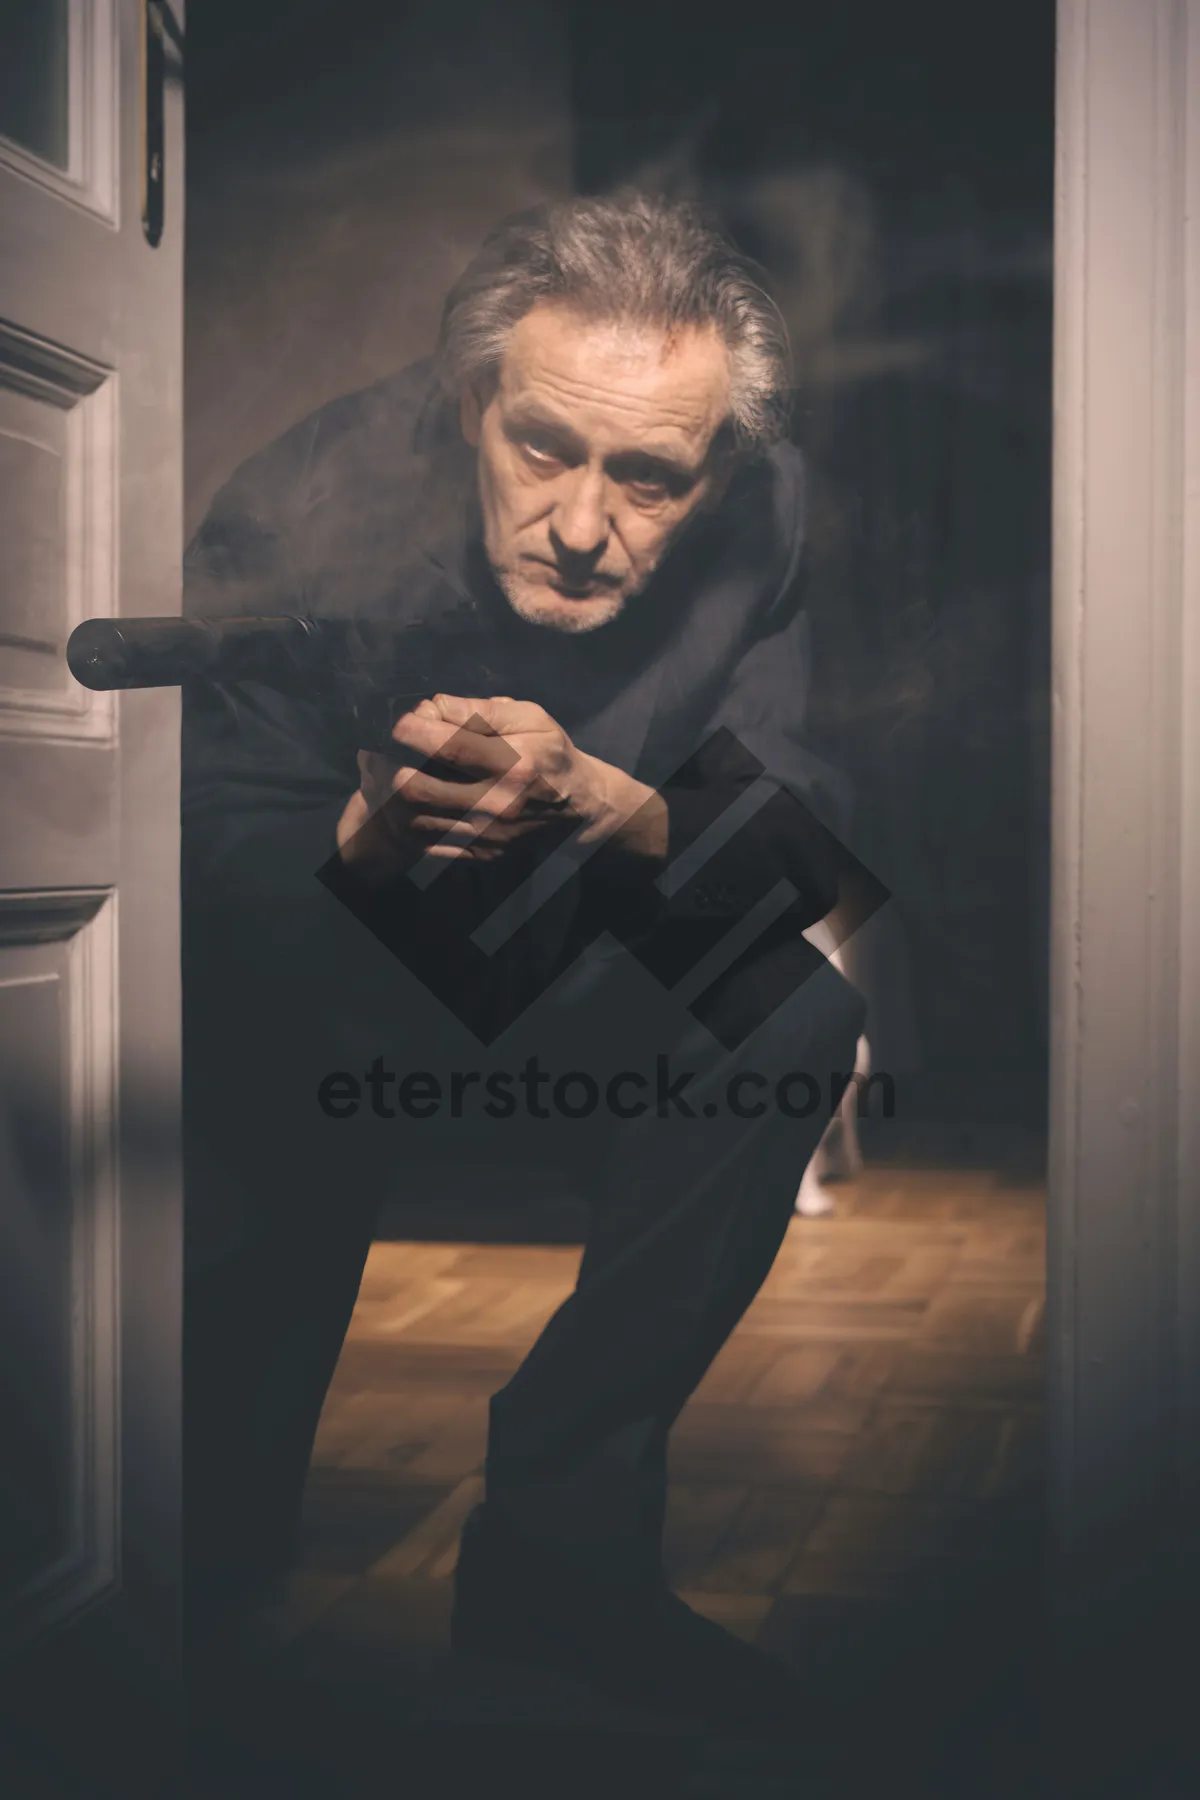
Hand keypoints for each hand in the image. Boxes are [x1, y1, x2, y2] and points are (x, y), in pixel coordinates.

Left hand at [337, 694, 667, 867]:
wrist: (577, 807)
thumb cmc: (550, 752)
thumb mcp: (529, 717)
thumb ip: (480, 710)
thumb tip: (432, 706)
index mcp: (514, 764)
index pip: (451, 747)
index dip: (415, 732)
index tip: (398, 723)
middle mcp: (499, 804)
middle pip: (420, 790)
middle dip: (390, 768)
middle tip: (381, 752)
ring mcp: (489, 835)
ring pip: (416, 821)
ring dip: (391, 797)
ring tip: (384, 775)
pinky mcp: (482, 854)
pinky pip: (428, 844)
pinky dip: (408, 822)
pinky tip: (403, 804)